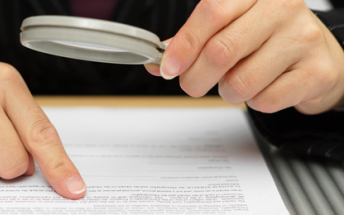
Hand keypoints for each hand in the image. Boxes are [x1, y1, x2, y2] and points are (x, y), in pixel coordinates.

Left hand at [145, 0, 343, 113]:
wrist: (319, 58)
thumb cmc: (269, 41)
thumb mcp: (232, 30)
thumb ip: (196, 41)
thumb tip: (160, 61)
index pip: (212, 12)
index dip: (184, 44)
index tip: (168, 67)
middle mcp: (282, 8)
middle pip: (220, 51)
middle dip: (195, 78)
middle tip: (192, 85)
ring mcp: (303, 38)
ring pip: (240, 82)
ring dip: (228, 92)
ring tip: (238, 82)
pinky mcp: (316, 71)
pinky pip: (264, 100)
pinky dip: (254, 102)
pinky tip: (264, 87)